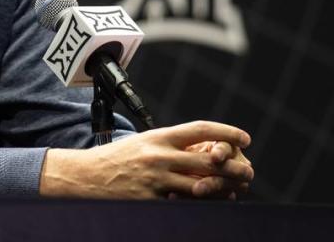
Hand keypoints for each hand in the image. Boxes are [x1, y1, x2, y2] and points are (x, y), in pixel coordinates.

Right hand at [39, 121, 252, 199]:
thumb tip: (199, 148)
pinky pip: (183, 204)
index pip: (199, 129)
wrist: (85, 177)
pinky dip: (202, 204)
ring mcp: (156, 180)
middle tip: (248, 170)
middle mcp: (159, 156)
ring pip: (201, 185)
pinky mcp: (151, 201)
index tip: (244, 137)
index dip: (226, 132)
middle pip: (207, 159)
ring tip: (237, 189)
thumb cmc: (114, 158)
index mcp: (158, 137)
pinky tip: (213, 203)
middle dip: (233, 166)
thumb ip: (168, 145)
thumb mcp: (142, 143)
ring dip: (223, 188)